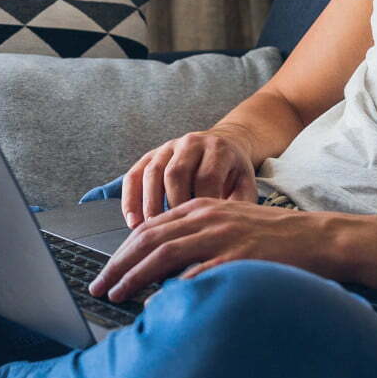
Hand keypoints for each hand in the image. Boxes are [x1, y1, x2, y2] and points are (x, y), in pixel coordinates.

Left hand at [86, 197, 361, 303]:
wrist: (318, 237)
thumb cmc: (274, 239)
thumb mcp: (228, 226)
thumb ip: (196, 240)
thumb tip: (163, 270)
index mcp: (201, 208)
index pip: (149, 228)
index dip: (122, 252)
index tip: (106, 272)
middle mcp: (206, 217)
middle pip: (148, 239)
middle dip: (118, 264)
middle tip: (99, 286)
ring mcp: (222, 236)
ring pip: (165, 253)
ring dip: (135, 276)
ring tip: (117, 295)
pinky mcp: (240, 256)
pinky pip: (199, 272)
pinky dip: (175, 288)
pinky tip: (160, 303)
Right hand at [121, 127, 258, 227]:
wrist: (225, 144)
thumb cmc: (234, 173)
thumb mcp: (245, 186)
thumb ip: (238, 206)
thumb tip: (224, 234)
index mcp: (218, 149)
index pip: (206, 177)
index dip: (202, 205)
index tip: (201, 230)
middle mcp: (191, 143)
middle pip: (176, 173)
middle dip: (173, 205)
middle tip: (173, 234)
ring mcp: (168, 147)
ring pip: (153, 172)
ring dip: (149, 204)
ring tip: (150, 231)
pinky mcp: (150, 155)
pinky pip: (134, 175)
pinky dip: (130, 198)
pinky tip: (132, 221)